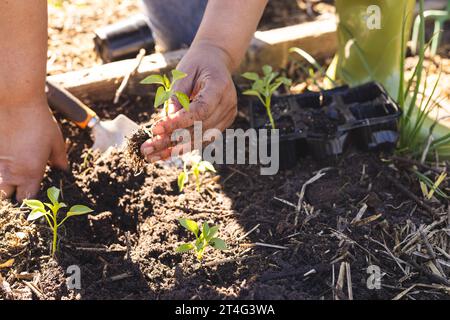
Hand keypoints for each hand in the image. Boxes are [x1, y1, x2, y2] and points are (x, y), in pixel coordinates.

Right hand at [0, 102, 67, 201]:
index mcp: (30, 172)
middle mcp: (11, 171)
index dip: (30, 200)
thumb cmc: (39, 121)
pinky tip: (7, 158)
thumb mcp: (56, 142)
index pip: (27, 199)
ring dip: (4, 181)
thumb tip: (63, 170)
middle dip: (12, 194)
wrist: (16, 100)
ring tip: (14, 173)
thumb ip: (59, 160)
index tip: (34, 193)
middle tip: (21, 185)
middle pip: (6, 196)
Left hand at [140, 42, 237, 161]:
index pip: (200, 110)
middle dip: (171, 140)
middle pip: (199, 128)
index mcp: (219, 86)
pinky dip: (184, 147)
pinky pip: (203, 139)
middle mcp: (228, 104)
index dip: (178, 122)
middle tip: (147, 148)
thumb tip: (165, 124)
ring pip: (200, 139)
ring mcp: (228, 116)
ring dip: (175, 149)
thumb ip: (175, 98)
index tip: (156, 130)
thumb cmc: (197, 65)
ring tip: (152, 155)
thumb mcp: (182, 74)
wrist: (216, 61)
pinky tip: (165, 153)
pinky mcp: (223, 124)